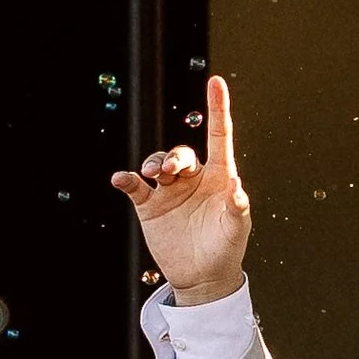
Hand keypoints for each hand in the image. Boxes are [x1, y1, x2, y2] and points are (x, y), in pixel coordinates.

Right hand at [111, 73, 250, 305]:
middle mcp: (193, 178)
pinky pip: (134, 186)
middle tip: (170, 171)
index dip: (218, 108)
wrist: (203, 276)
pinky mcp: (150, 205)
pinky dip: (126, 180)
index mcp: (220, 176)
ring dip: (153, 163)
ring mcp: (170, 190)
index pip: (219, 135)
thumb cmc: (227, 247)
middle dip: (174, 157)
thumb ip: (236, 208)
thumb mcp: (236, 228)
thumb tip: (237, 189)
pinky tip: (122, 179)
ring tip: (153, 174)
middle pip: (182, 153)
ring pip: (157, 163)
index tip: (216, 82)